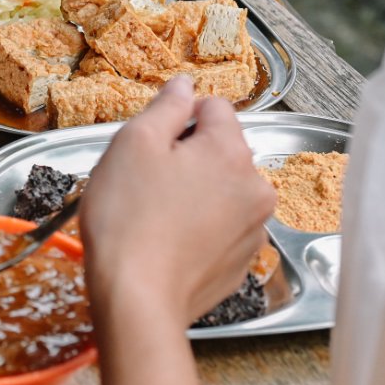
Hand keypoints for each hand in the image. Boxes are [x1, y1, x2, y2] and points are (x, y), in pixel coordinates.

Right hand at [79, 75, 274, 326]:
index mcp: (231, 150)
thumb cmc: (128, 218)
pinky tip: (168, 242)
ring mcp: (253, 228)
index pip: (214, 106)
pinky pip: (221, 228)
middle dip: (188, 158)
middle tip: (147, 183)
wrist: (138, 300)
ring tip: (156, 216)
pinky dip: (199, 228)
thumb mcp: (133, 144)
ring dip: (195, 193)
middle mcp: (256, 186)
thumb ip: (166, 106)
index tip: (151, 147)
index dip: (177, 120)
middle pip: (221, 150)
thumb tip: (185, 84)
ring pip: (222, 190)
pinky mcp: (242, 262)